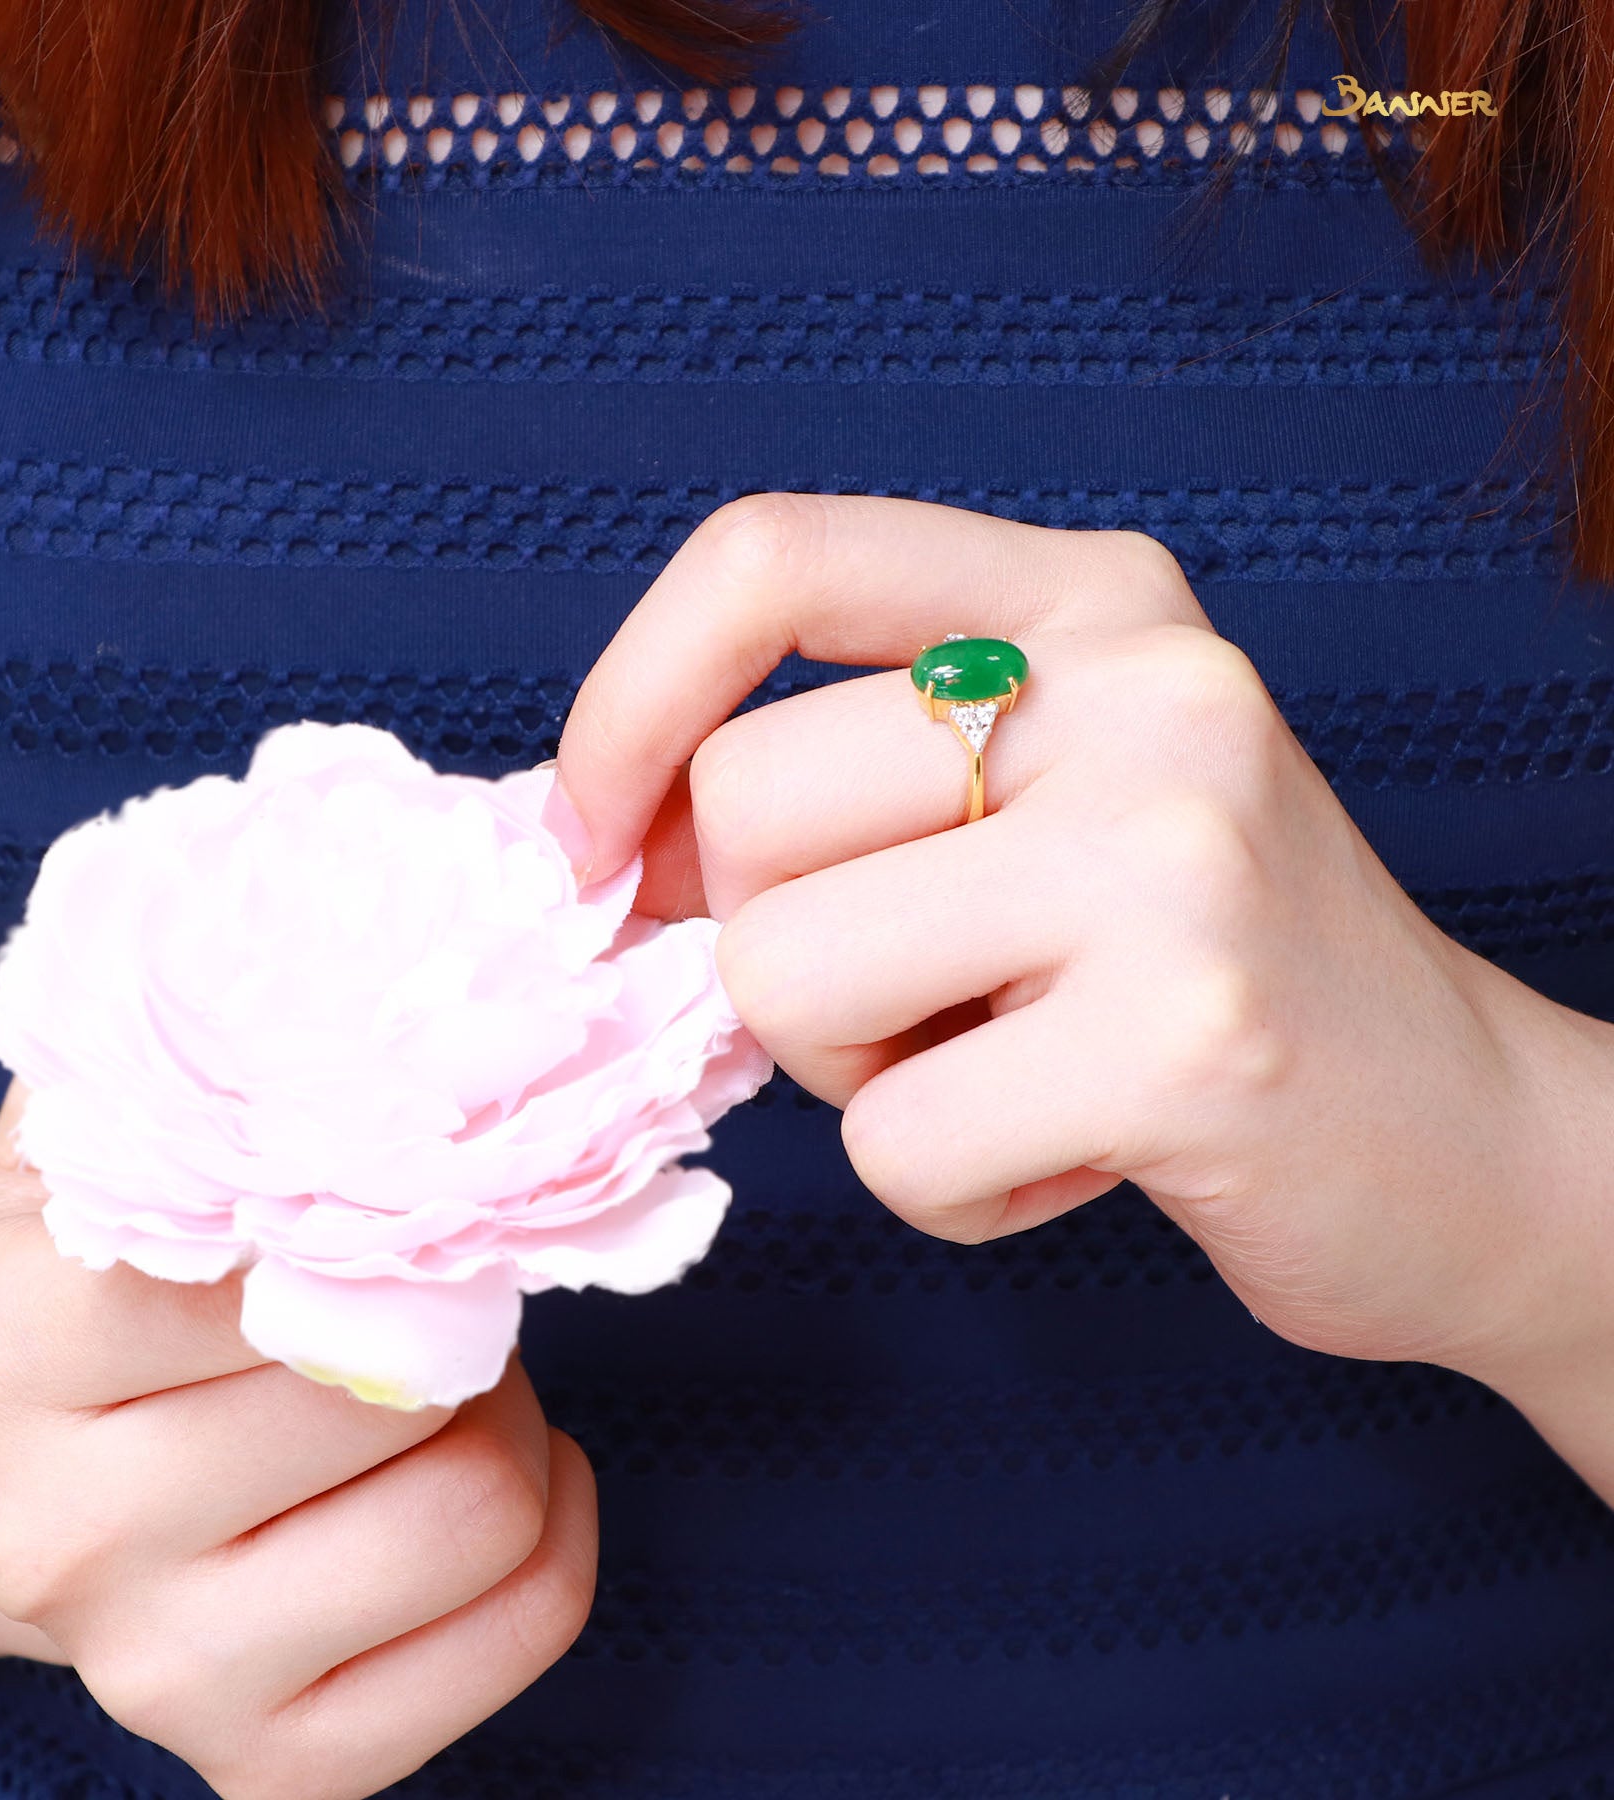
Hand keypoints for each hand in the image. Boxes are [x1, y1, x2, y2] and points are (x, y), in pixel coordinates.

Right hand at [0, 1079, 597, 1799]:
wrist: (39, 1469)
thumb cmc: (115, 1274)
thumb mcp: (122, 1122)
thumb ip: (222, 1028)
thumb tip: (395, 933)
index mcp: (2, 1342)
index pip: (261, 1264)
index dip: (382, 1207)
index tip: (389, 1184)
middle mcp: (57, 1532)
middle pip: (391, 1389)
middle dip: (453, 1311)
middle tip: (422, 1284)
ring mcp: (159, 1672)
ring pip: (475, 1513)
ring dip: (505, 1416)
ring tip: (444, 1380)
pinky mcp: (268, 1761)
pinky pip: (524, 1628)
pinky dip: (556, 1525)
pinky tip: (487, 1466)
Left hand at [547, 494, 1607, 1386]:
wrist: (1464, 1135)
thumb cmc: (1194, 972)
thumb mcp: (1039, 805)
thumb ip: (845, 783)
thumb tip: (596, 842)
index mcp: (1088, 600)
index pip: (768, 560)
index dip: (629, 701)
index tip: (593, 837)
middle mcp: (1142, 686)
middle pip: (741, 806)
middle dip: (777, 948)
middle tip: (926, 998)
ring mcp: (1173, 852)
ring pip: (782, 975)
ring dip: (858, 1074)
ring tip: (1012, 1066)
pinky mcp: (1186, 1034)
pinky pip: (889, 1144)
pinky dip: (948, 1187)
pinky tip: (1079, 1149)